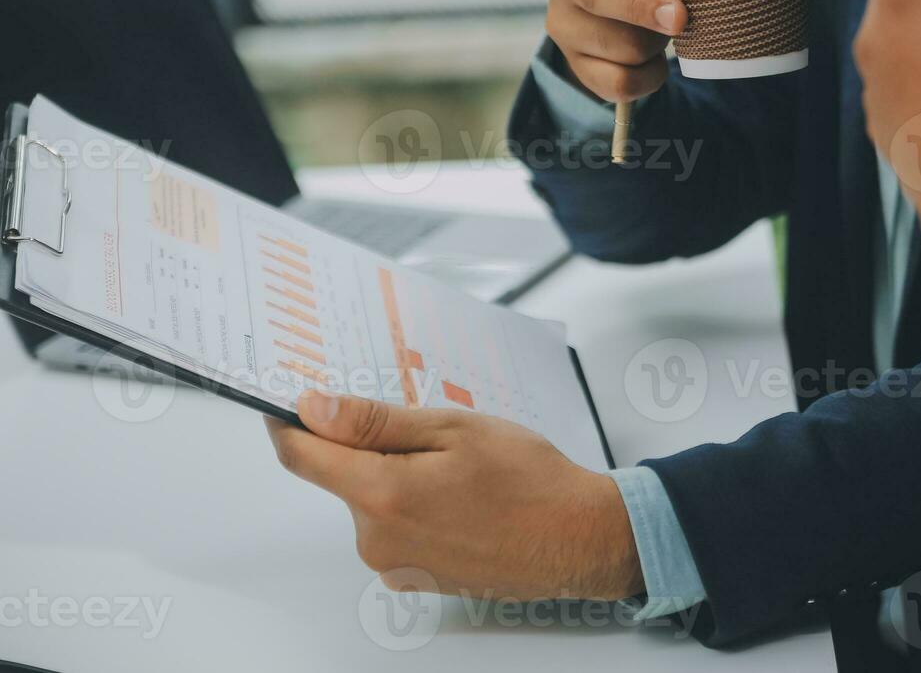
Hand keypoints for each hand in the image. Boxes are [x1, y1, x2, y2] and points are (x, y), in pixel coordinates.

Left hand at [266, 391, 642, 601]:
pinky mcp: (413, 577)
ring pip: (371, 501)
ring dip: (397, 477)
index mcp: (382, 494)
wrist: (575, 537)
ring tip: (460, 470)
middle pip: (342, 476)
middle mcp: (376, 538)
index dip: (289, 421)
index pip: (301, 455)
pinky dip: (415, 506)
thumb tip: (312, 408)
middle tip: (432, 432)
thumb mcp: (454, 428)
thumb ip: (375, 421)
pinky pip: (394, 528)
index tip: (291, 398)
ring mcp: (394, 563)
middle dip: (371, 447)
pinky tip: (462, 499)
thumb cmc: (527, 479)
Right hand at [540, 0, 687, 102]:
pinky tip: (654, 63)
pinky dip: (648, 77)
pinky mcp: (573, 63)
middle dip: (640, 6)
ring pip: (619, 43)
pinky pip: (619, 82)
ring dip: (654, 43)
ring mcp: (562, 22)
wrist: (614, 12)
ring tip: (663, 31)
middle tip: (679, 16)